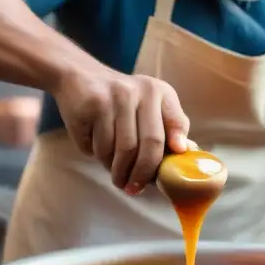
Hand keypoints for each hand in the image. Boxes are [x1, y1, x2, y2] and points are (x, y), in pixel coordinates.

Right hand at [53, 67, 189, 193]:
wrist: (79, 75)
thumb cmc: (120, 102)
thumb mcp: (147, 107)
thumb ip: (167, 128)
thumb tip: (185, 153)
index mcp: (160, 91)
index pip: (177, 124)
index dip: (175, 150)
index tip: (167, 173)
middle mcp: (141, 91)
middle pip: (150, 144)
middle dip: (142, 173)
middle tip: (134, 189)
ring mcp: (116, 96)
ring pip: (121, 150)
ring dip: (117, 169)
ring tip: (115, 175)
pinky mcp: (93, 104)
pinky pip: (98, 146)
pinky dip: (98, 157)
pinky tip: (97, 152)